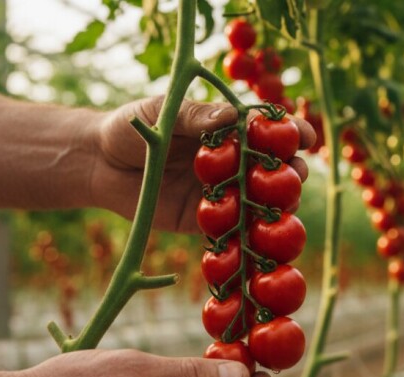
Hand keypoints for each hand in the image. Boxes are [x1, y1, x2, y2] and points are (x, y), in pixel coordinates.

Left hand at [90, 96, 316, 232]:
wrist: (99, 163)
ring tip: (282, 204)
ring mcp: (221, 193)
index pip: (266, 130)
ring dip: (275, 205)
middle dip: (290, 172)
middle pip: (272, 169)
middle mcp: (231, 162)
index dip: (289, 132)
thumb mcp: (162, 112)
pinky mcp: (203, 221)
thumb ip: (194, 117)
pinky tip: (254, 236)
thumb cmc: (133, 127)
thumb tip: (229, 117)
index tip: (305, 136)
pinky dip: (244, 235)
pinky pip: (230, 230)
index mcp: (227, 130)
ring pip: (258, 202)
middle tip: (295, 173)